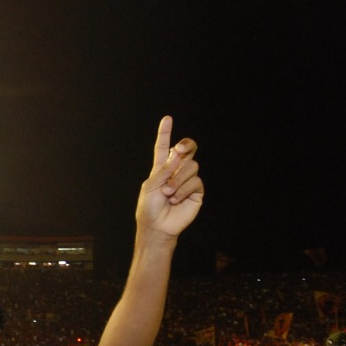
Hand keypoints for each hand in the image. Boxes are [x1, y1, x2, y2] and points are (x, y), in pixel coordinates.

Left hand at [136, 116, 203, 239]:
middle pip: (187, 149)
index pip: (163, 147)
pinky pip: (195, 181)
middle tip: (178, 151)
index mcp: (160, 168)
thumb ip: (164, 169)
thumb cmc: (149, 208)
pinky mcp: (196, 191)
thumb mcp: (151, 185)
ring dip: (178, 179)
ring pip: (191, 166)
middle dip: (185, 146)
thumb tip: (178, 153)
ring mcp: (187, 180)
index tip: (167, 119)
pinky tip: (176, 199)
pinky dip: (184, 189)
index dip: (165, 133)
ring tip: (168, 193)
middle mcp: (175, 171)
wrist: (158, 227)